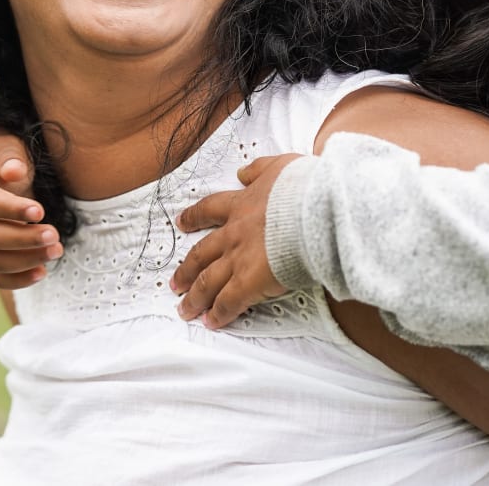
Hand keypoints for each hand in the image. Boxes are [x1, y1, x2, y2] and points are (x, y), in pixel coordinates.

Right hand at [0, 128, 62, 288]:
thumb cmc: (7, 154)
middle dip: (23, 239)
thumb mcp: (7, 145)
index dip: (10, 209)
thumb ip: (10, 156)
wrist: (2, 166)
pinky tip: (42, 272)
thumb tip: (13, 172)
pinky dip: (17, 279)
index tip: (40, 211)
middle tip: (54, 236)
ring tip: (56, 251)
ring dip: (25, 260)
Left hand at [170, 153, 300, 328]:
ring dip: (195, 297)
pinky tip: (211, 322)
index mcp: (241, 204)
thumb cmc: (303, 188)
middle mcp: (234, 233)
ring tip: (185, 309)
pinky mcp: (249, 282)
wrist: (314, 210)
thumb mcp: (279, 166)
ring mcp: (238, 259)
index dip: (194, 217)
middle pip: (201, 253)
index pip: (210, 210)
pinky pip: (228, 302)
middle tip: (174, 282)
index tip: (182, 223)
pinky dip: (218, 314)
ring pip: (207, 281)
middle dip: (186, 269)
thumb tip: (242, 172)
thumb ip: (258, 169)